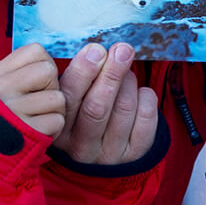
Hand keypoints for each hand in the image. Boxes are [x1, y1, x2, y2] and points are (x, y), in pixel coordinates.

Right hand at [0, 44, 67, 138]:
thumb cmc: (0, 118)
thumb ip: (21, 70)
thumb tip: (53, 56)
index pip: (36, 51)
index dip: (43, 65)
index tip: (34, 82)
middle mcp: (1, 90)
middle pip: (49, 71)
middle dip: (51, 87)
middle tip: (36, 103)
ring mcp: (14, 111)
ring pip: (58, 98)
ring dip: (54, 111)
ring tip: (36, 118)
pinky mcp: (29, 132)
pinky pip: (58, 120)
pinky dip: (53, 128)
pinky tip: (38, 131)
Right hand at [55, 43, 158, 164]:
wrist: (104, 152)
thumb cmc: (83, 113)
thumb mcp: (72, 100)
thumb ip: (78, 78)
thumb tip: (98, 50)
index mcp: (59, 130)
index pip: (68, 99)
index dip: (83, 72)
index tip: (95, 50)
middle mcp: (81, 148)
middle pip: (97, 107)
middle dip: (111, 74)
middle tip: (121, 50)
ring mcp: (109, 155)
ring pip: (124, 108)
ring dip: (128, 82)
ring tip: (125, 73)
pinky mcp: (134, 155)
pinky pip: (146, 116)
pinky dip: (145, 96)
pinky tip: (138, 93)